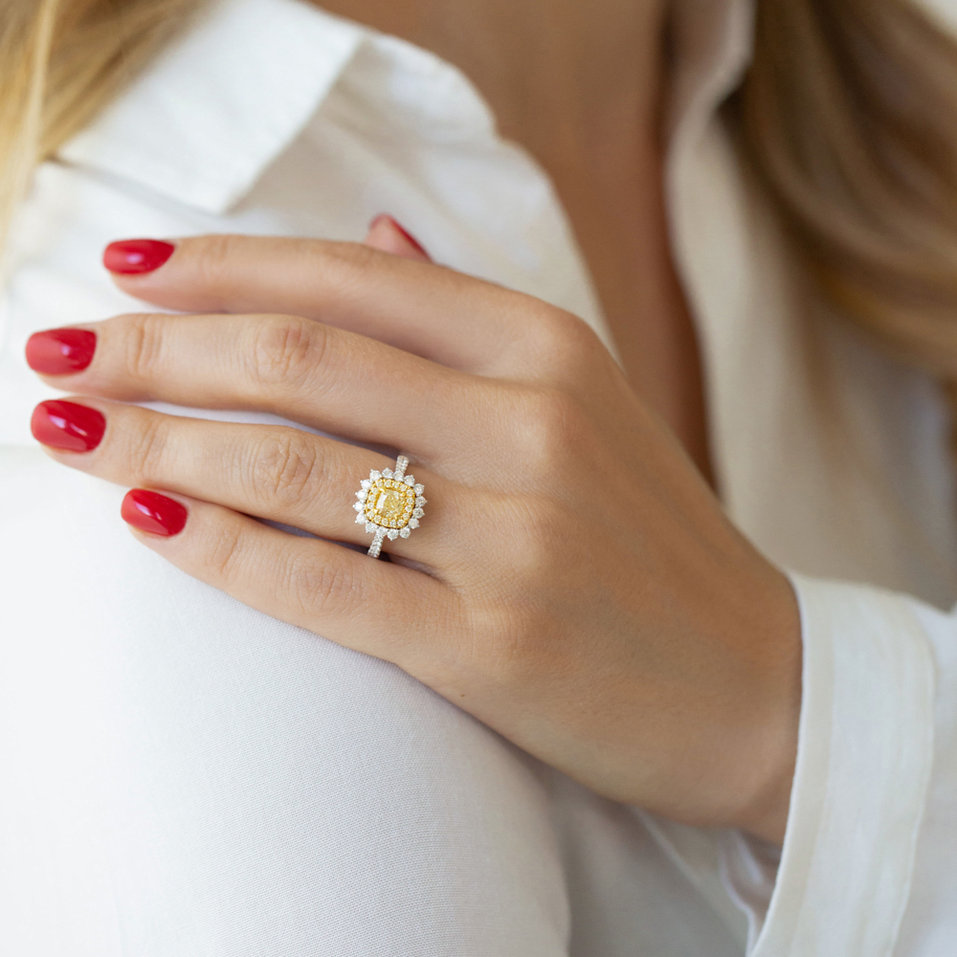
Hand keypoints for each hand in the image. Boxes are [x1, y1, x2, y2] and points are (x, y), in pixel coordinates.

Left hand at [25, 221, 801, 842]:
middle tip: (59, 351)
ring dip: (156, 440)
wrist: (754, 680)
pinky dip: (220, 547)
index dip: (219, 265)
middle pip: (299, 359)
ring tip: (68, 431)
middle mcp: (532, 425)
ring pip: (293, 467)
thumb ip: (472, 313)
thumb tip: (374, 232)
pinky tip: (148, 518)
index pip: (348, 276)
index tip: (125, 267)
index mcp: (548, 348)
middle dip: (155, 347)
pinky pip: (323, 585)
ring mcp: (515, 538)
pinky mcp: (494, 647)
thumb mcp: (584, 399)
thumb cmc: (651, 539)